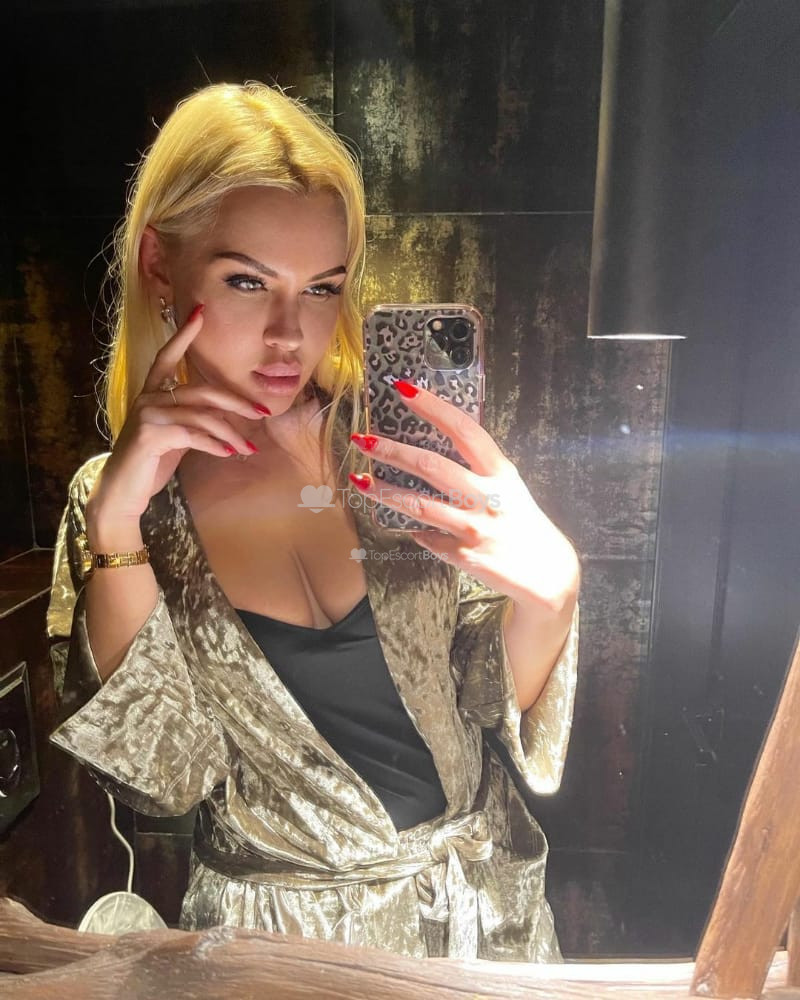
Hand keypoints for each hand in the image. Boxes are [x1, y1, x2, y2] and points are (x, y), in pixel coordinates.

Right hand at [87, 304, 269, 526]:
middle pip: (201, 390)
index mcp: (151, 392)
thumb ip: (194, 420)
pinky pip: (193, 434)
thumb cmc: (150, 463)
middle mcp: (147, 397)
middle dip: (236, 401)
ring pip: (202, 416)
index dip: (184, 335)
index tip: (200, 312)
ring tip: (248, 449)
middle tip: (262, 413)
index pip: (167, 356)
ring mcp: (147, 414)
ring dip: (230, 433)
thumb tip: (229, 417)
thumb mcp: (176, 436)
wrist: (123, 492)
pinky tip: (228, 453)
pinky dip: (214, 444)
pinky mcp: (150, 433)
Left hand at [350, 380, 579, 612]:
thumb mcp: (508, 486)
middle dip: (392, 451)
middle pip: (431, 467)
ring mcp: (474, 528)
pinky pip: (428, 538)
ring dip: (385, 492)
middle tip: (362, 439)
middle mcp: (487, 497)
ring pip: (419, 506)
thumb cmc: (522, 521)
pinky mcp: (464, 556)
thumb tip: (433, 452)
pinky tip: (405, 526)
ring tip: (358, 480)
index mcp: (500, 472)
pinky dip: (415, 531)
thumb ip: (478, 469)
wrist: (546, 572)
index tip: (403, 389)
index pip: (463, 430)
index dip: (432, 408)